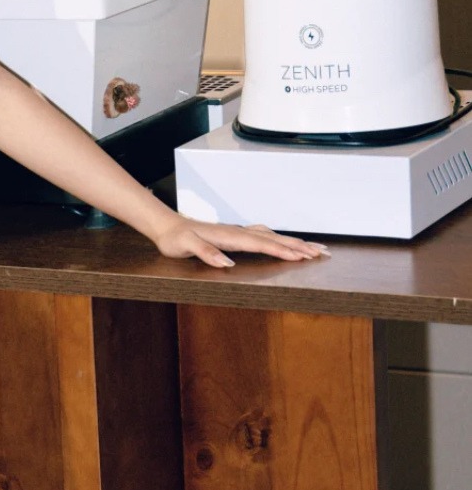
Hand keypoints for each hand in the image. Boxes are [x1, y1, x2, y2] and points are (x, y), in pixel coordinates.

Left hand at [151, 215, 328, 268]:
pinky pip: (264, 236)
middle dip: (299, 245)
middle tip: (322, 252)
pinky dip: (279, 239)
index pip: (261, 244)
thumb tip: (228, 263)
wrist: (167, 226)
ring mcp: (238, 232)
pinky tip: (285, 242)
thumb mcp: (186, 247)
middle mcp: (237, 232)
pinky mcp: (236, 234)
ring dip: (293, 242)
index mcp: (229, 236)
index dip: (282, 250)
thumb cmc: (175, 239)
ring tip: (314, 248)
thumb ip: (206, 253)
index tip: (302, 256)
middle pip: (274, 238)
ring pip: (272, 236)